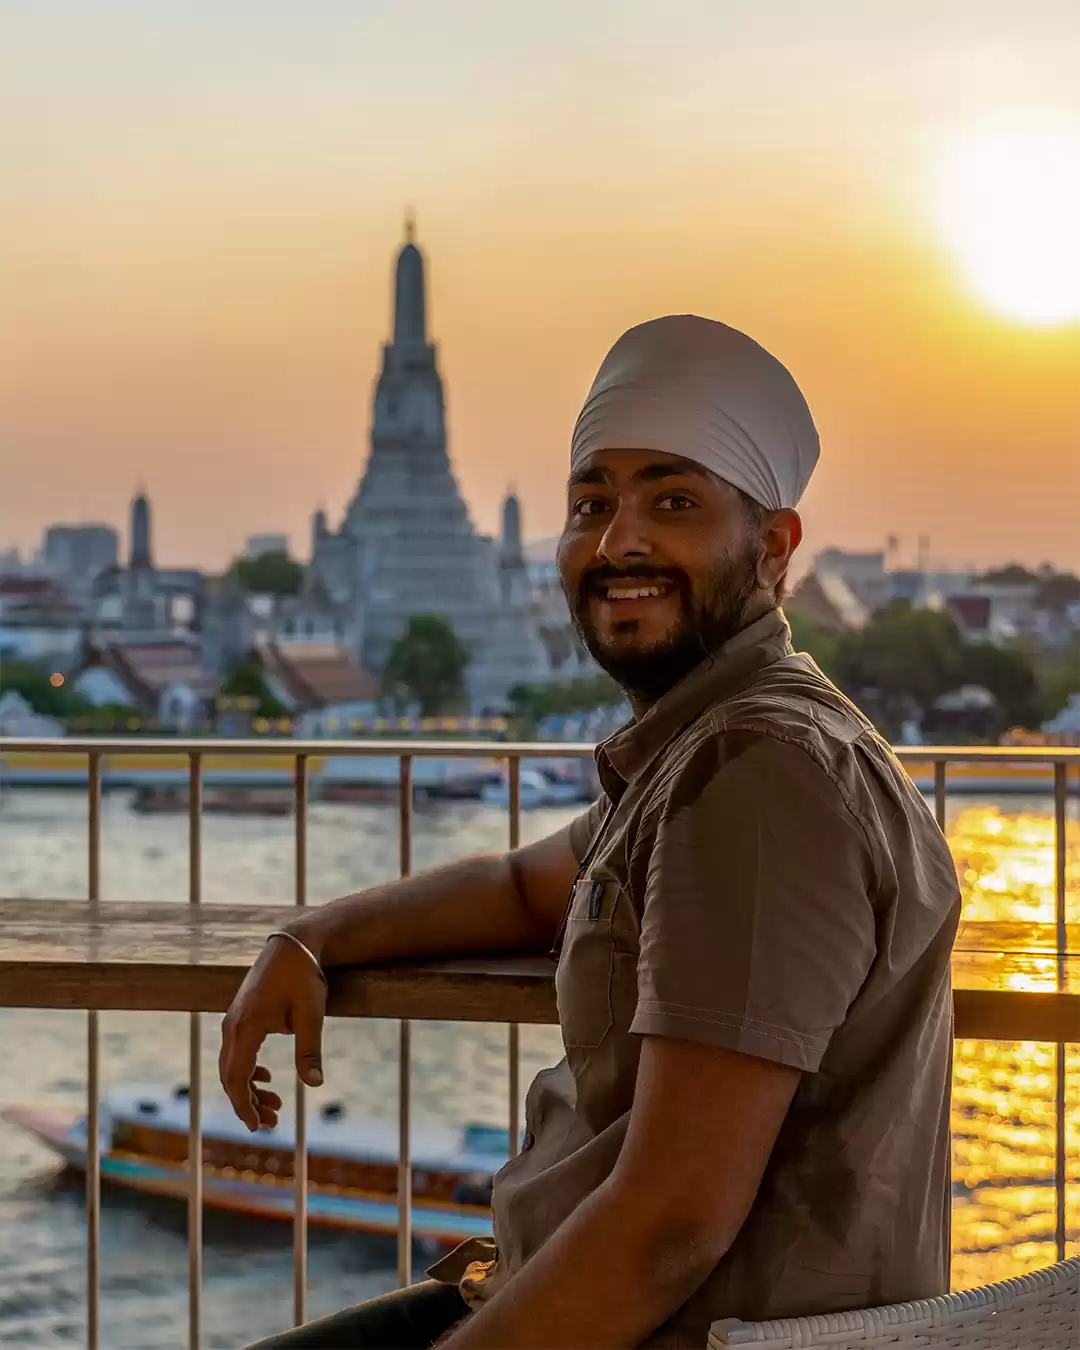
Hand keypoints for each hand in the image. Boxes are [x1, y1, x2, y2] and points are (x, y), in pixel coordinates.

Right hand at [219, 933, 326, 1129]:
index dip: (244, 1106)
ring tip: (275, 1105)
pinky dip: (248, 1070)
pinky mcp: (240, 1015)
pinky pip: (237, 1051)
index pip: (236, 1078)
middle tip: (273, 1121)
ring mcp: (233, 1019)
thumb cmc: (303, 977)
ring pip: (232, 1065)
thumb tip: (314, 1085)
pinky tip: (266, 1077)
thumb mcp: (310, 1015)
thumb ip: (309, 1051)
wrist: (293, 945)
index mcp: (246, 1028)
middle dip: (248, 1103)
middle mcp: (232, 1025)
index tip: (257, 1127)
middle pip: (230, 1076)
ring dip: (249, 1088)